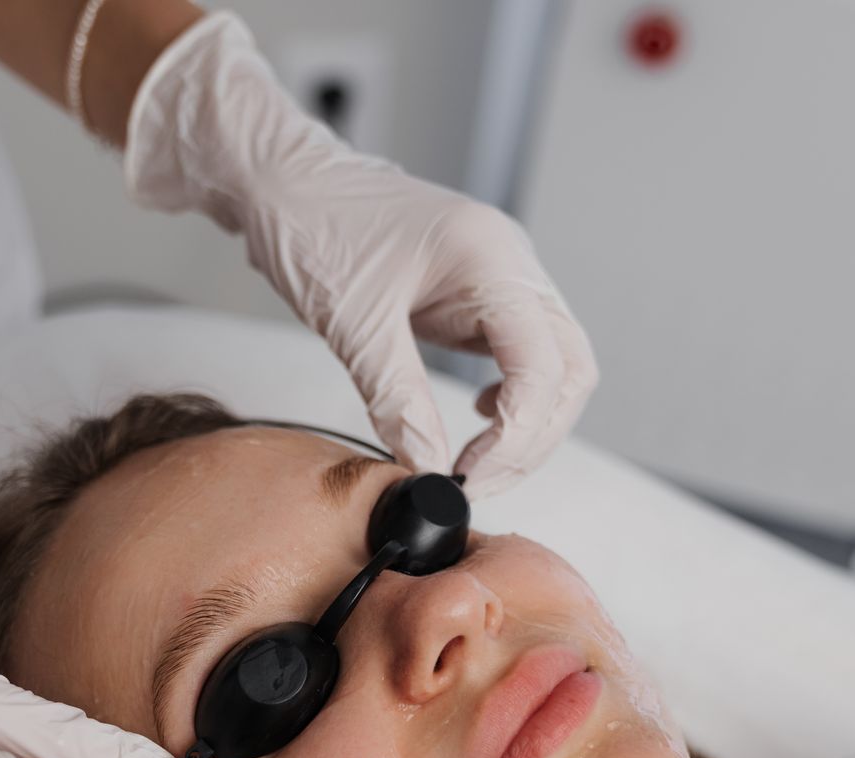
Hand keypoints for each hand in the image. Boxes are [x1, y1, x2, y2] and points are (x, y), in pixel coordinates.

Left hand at [122, 11, 597, 498]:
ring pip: (555, 366)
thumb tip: (427, 466)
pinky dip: (512, 398)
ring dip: (526, 423)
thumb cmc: (314, 222)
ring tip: (475, 462)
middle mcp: (513, 264)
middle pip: (568, 371)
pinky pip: (524, 354)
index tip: (469, 476)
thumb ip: (397, 400)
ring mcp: (504, 277)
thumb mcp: (354, 323)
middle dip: (531, 438)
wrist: (285, 180)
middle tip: (477, 481)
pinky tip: (475, 415)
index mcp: (492, 258)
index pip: (545, 366)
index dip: (516, 436)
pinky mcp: (482, 293)